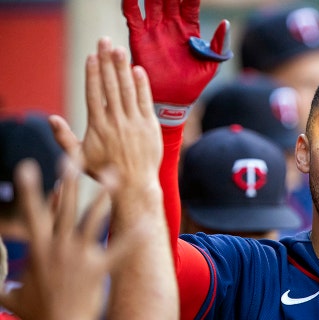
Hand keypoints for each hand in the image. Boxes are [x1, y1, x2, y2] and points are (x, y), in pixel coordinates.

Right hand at [0, 159, 127, 319]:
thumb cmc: (37, 314)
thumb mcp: (13, 296)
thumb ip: (4, 284)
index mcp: (38, 249)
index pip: (32, 213)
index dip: (29, 189)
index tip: (28, 166)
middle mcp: (58, 247)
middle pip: (64, 206)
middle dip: (69, 179)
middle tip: (74, 155)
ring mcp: (80, 256)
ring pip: (93, 218)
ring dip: (103, 194)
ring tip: (112, 174)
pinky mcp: (99, 269)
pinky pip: (119, 248)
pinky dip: (133, 235)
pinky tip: (146, 222)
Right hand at [50, 37, 161, 187]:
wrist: (135, 184)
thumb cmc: (105, 172)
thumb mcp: (79, 158)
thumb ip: (64, 137)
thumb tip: (51, 118)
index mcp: (98, 126)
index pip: (94, 94)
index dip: (93, 74)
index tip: (91, 56)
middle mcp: (116, 121)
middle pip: (110, 86)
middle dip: (107, 62)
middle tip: (104, 42)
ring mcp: (134, 122)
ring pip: (127, 89)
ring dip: (123, 68)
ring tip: (120, 50)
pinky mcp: (149, 125)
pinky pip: (145, 101)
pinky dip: (142, 85)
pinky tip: (138, 69)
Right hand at [122, 0, 231, 106]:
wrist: (174, 100)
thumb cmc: (195, 83)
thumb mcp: (212, 64)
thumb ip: (219, 44)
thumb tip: (226, 23)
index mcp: (189, 28)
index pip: (190, 3)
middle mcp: (171, 25)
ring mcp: (154, 30)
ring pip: (151, 3)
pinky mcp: (139, 39)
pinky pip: (133, 18)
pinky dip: (130, 6)